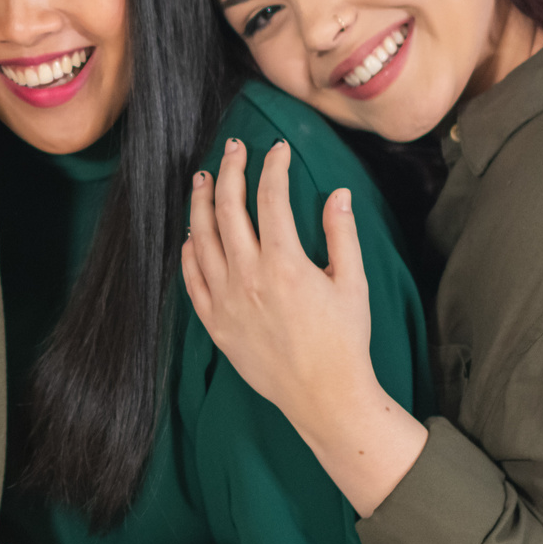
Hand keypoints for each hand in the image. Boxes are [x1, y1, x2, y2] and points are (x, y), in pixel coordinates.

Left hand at [179, 138, 376, 427]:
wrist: (324, 395)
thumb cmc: (344, 340)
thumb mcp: (353, 283)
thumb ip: (341, 234)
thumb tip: (338, 194)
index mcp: (285, 264)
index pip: (271, 198)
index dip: (272, 167)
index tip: (276, 150)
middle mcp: (248, 278)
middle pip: (229, 209)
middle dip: (230, 171)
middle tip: (233, 148)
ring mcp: (226, 301)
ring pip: (202, 239)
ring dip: (202, 204)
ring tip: (204, 179)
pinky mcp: (215, 324)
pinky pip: (192, 280)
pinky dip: (189, 252)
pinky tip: (192, 235)